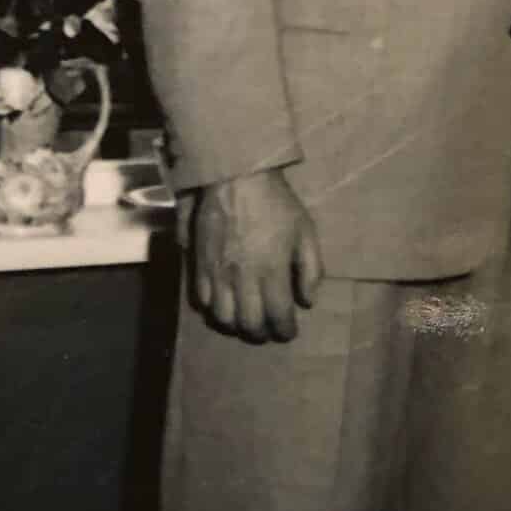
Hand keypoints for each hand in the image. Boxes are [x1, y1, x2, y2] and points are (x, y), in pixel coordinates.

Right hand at [184, 170, 323, 343]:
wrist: (236, 177)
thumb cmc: (277, 204)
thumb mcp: (306, 232)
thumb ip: (311, 270)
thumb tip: (307, 301)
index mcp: (272, 271)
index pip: (279, 317)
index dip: (285, 331)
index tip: (289, 331)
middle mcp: (243, 278)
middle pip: (249, 324)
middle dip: (262, 333)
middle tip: (268, 330)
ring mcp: (218, 272)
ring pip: (223, 318)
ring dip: (236, 325)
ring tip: (245, 321)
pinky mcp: (199, 264)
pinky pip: (202, 299)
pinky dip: (213, 309)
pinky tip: (223, 305)